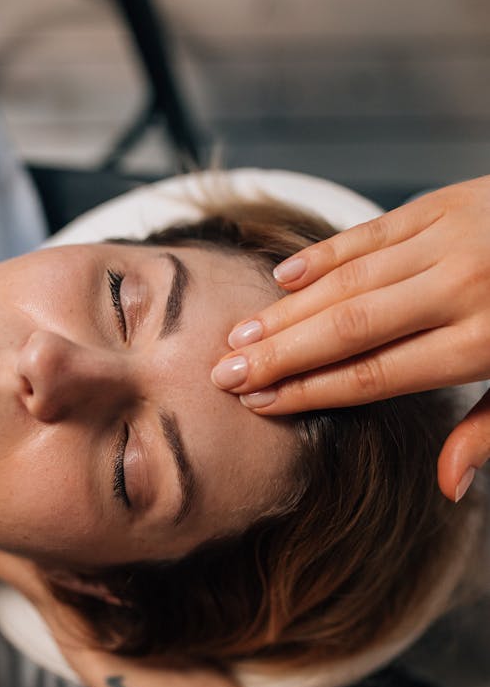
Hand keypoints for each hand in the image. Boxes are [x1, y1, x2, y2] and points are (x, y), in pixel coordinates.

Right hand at [210, 176, 489, 501]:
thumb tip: (445, 485)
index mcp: (484, 342)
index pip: (375, 375)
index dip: (310, 392)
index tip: (260, 403)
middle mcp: (463, 287)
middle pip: (348, 329)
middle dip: (279, 355)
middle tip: (223, 374)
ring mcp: (454, 238)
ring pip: (351, 281)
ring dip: (289, 311)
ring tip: (240, 336)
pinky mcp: (450, 201)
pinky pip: (372, 231)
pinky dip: (325, 256)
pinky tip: (284, 280)